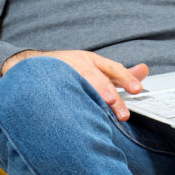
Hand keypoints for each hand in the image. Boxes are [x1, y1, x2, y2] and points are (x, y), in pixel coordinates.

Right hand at [1, 49, 148, 120]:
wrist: (31, 67)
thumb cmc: (70, 69)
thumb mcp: (96, 68)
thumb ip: (120, 74)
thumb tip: (144, 70)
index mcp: (92, 62)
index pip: (113, 69)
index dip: (126, 78)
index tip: (137, 89)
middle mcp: (79, 65)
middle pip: (98, 78)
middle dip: (110, 94)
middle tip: (121, 112)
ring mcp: (63, 74)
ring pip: (80, 82)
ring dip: (92, 93)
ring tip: (103, 103)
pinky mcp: (49, 84)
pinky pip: (60, 91)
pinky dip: (68, 99)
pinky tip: (74, 109)